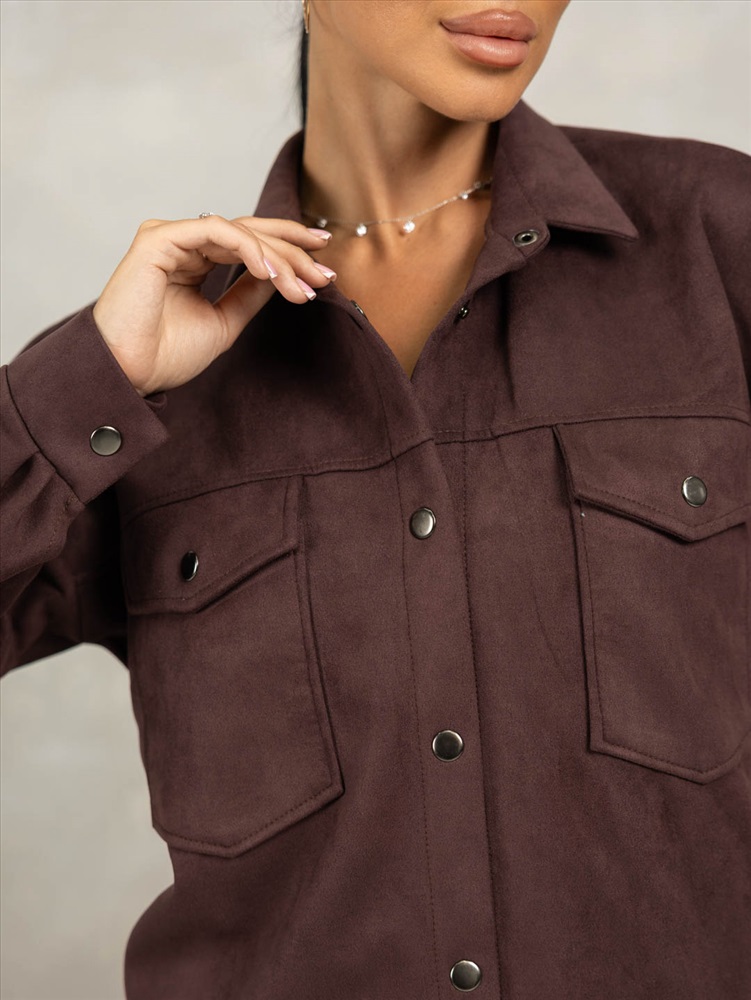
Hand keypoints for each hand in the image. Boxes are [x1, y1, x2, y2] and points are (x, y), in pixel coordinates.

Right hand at [91, 215, 334, 395]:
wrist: (131, 373)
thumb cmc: (165, 354)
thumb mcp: (225, 322)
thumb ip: (250, 293)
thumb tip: (284, 275)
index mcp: (196, 261)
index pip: (250, 245)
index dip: (289, 251)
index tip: (325, 269)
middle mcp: (183, 244)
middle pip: (251, 234)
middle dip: (293, 252)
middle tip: (325, 274)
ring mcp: (170, 237)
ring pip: (239, 231)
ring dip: (277, 256)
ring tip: (301, 284)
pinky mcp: (159, 237)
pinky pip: (215, 230)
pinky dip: (247, 247)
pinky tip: (270, 271)